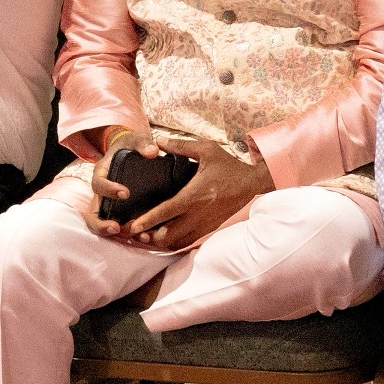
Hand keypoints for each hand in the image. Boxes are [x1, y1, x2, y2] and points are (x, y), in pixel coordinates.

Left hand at [105, 136, 267, 251]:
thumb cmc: (228, 166)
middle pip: (168, 235)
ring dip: (160, 242)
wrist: (251, 183)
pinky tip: (163, 238)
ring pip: (177, 242)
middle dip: (149, 237)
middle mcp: (198, 214)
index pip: (166, 212)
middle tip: (134, 233)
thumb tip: (158, 141)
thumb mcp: (206, 149)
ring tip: (145, 237)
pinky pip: (188, 241)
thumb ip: (180, 145)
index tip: (133, 226)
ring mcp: (204, 224)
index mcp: (194, 195)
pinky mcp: (209, 228)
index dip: (148, 220)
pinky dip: (174, 242)